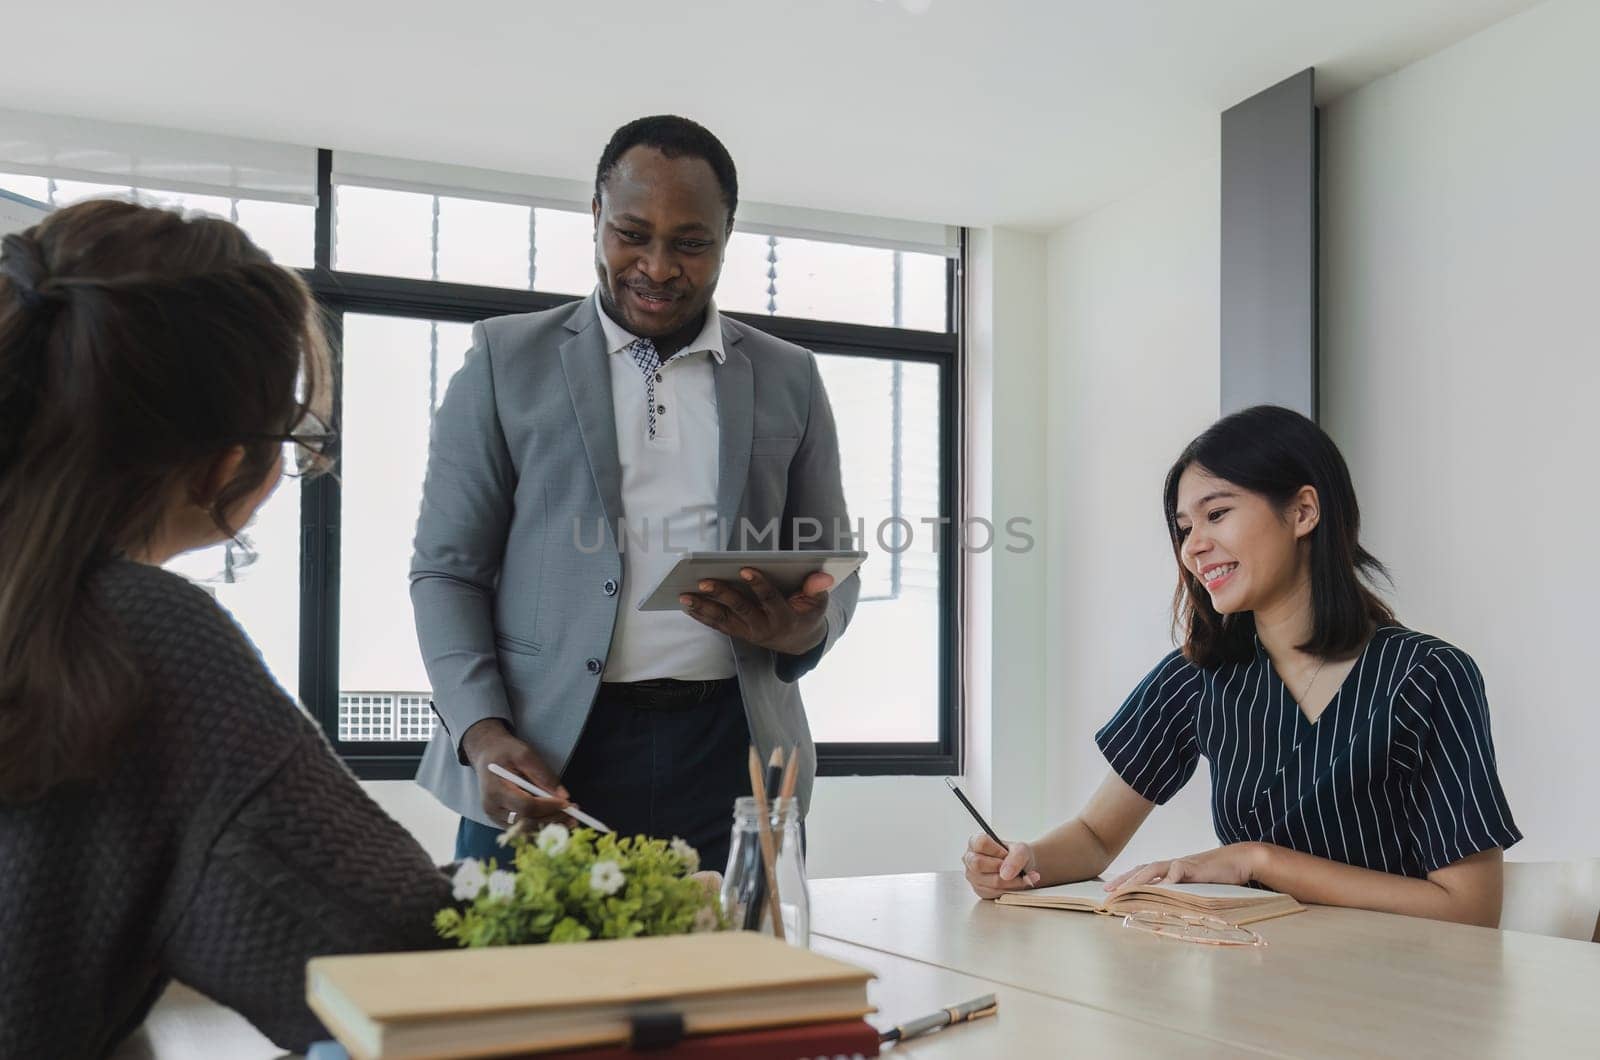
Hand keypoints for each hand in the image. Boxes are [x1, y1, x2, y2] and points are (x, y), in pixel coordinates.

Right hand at [461, 719, 573, 828]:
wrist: (486, 754)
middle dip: (553, 819)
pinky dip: (540, 826)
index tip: (567, 803)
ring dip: (549, 826)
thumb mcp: (525, 754)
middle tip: (574, 815)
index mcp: (495, 790)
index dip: (549, 807)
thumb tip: (564, 796)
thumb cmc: (506, 751)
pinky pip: (522, 828)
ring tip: (570, 820)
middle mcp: (492, 808)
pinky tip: (556, 820)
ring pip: (525, 830)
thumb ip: (544, 775)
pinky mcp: (499, 820)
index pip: (526, 806)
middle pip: (526, 822)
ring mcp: (494, 817)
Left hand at [680, 568, 832, 656]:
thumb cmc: (807, 614)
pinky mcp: (738, 634)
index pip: (770, 600)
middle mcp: (764, 628)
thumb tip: (823, 575)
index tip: (745, 568)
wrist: (799, 642)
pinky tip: (687, 605)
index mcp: (785, 618)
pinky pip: (717, 625)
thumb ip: (818, 589)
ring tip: (684, 595)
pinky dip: (701, 616)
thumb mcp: (818, 604)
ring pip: (723, 620)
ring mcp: (748, 633)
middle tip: (704, 580)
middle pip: (740, 610)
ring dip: (703, 608)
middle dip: (722, 594)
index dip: (759, 584)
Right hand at [962, 833, 1040, 899]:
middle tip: (1012, 867)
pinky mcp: (980, 891)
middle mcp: (969, 859)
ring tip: (1022, 877)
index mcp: (975, 842)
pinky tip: (1016, 884)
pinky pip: (995, 893)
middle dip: (1001, 867)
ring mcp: (973, 876)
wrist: (1020, 868)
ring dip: (1011, 881)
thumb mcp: (1020, 849)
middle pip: (978, 864)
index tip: (1006, 854)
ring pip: (990, 882)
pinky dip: (1010, 890)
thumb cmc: (1015, 855)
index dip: (996, 850)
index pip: (980, 843)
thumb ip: (1015, 858)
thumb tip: (1005, 874)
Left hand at [1105, 842, 1269, 891]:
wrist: (1241, 860)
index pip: (1143, 874)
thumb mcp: (1196, 889)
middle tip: (1107, 891)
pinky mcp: (1196, 866)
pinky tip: (1161, 888)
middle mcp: (1173, 866)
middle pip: (1142, 870)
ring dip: (1138, 879)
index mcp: (1170, 871)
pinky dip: (1169, 880)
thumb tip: (1168, 912)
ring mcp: (1183, 864)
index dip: (1126, 881)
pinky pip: (1179, 871)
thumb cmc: (1219, 877)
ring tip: (1124, 890)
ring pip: (1154, 869)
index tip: (1109, 891)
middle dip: (1123, 880)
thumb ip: (1182, 895)